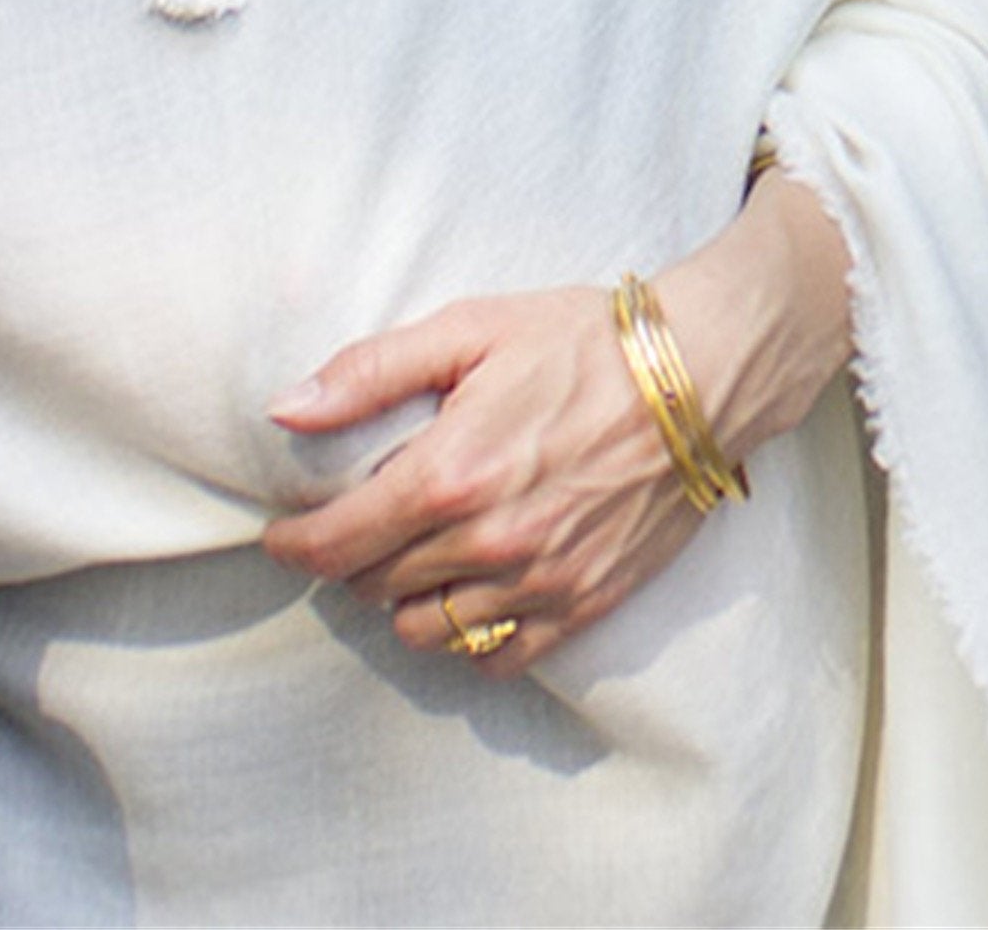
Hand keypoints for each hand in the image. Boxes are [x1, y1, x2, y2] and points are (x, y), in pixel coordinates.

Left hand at [260, 284, 702, 668]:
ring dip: (405, 601)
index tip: (285, 536)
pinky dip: (471, 639)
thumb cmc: (584, 342)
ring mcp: (536, 580)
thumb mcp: (472, 329)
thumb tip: (286, 410)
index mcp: (448, 472)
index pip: (333, 542)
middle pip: (372, 587)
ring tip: (415, 561)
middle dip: (351, 560)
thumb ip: (372, 371)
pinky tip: (473, 595)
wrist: (702, 375)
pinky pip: (497, 659)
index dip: (293, 545)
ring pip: (426, 630)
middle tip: (361, 529)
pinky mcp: (582, 604)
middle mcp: (486, 541)